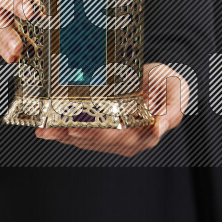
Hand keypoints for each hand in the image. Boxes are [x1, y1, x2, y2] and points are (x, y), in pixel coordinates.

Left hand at [35, 63, 189, 156]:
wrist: (162, 80)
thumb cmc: (169, 85)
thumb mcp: (176, 92)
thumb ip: (172, 111)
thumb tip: (160, 128)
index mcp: (146, 133)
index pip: (121, 139)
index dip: (98, 135)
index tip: (78, 129)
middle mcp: (129, 140)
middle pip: (99, 141)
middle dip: (74, 135)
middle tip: (54, 128)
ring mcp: (115, 137)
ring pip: (87, 140)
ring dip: (64, 136)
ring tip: (44, 129)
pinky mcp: (104, 131)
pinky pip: (83, 134)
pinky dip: (64, 132)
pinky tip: (48, 129)